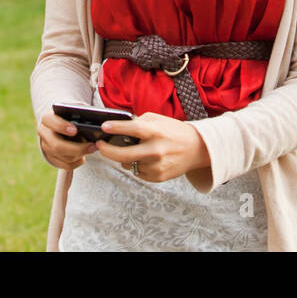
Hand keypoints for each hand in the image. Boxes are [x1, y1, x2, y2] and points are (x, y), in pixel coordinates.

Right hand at [36, 109, 97, 169]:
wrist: (62, 126)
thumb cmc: (71, 116)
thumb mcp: (74, 110)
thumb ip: (80, 110)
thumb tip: (91, 115)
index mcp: (48, 118)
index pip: (51, 121)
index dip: (62, 126)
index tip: (75, 130)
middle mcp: (44, 133)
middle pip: (56, 145)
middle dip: (76, 148)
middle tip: (92, 146)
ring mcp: (46, 147)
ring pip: (62, 157)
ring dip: (79, 155)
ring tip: (92, 149)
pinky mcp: (51, 158)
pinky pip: (65, 165)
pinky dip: (76, 163)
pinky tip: (83, 157)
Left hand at [94, 111, 209, 182]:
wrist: (196, 149)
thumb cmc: (174, 131)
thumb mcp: (158, 120)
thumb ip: (139, 122)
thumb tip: (118, 128)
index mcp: (156, 132)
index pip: (133, 129)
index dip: (116, 128)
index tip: (104, 127)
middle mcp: (156, 150)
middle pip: (123, 155)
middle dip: (107, 151)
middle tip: (100, 146)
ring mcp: (156, 166)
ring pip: (128, 164)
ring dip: (125, 158)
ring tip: (135, 150)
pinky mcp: (158, 177)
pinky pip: (137, 172)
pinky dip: (137, 165)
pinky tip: (146, 158)